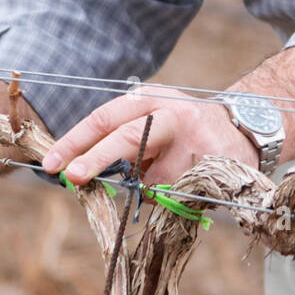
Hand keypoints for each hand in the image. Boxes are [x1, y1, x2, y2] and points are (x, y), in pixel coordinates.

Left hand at [40, 85, 258, 185]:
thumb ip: (121, 140)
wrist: (242, 129)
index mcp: (148, 98)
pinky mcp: (210, 168)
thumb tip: (78, 176)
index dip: (75, 141)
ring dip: (151, 188)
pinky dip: (175, 196)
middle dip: (96, 159)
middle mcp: (170, 114)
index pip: (104, 118)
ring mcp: (192, 142)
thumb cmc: (181, 128)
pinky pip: (175, 195)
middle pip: (127, 136)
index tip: (52, 163)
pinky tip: (192, 177)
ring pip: (151, 179)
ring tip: (176, 171)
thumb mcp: (151, 120)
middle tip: (73, 177)